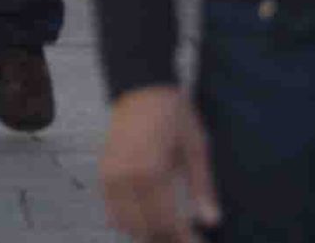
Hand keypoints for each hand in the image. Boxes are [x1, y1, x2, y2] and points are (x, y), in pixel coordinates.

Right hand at [100, 86, 219, 240]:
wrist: (140, 86)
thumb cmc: (173, 115)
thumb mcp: (196, 148)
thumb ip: (202, 187)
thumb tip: (212, 222)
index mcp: (150, 171)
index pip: (168, 222)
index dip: (184, 239)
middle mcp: (125, 176)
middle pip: (145, 228)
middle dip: (166, 239)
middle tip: (187, 238)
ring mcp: (110, 175)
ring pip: (126, 223)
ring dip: (147, 233)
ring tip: (169, 233)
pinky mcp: (103, 171)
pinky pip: (112, 210)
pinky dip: (130, 221)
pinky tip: (149, 220)